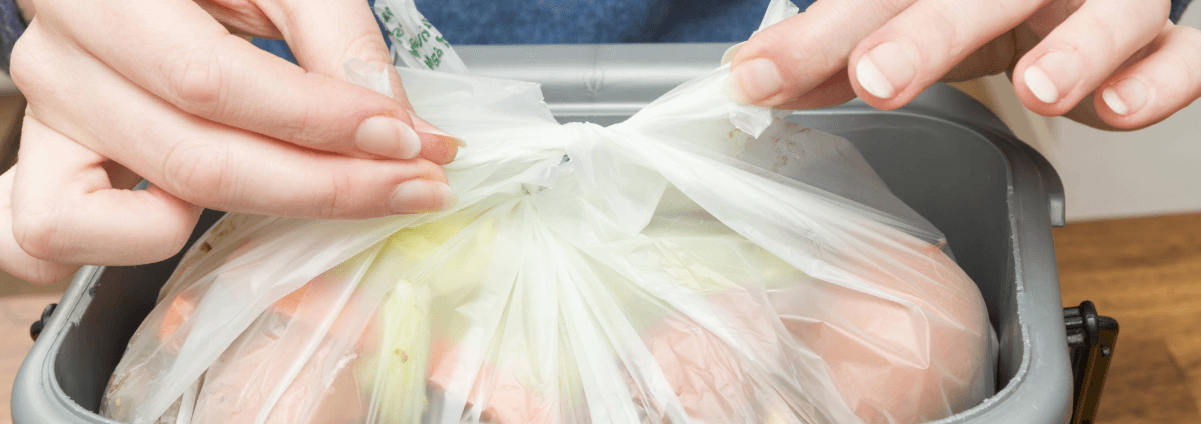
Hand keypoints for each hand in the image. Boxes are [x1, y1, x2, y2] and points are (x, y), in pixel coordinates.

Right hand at [1, 0, 460, 283]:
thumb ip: (336, 40)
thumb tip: (399, 131)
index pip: (213, 81)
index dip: (321, 123)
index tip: (409, 142)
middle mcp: (61, 59)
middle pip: (198, 160)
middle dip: (327, 187)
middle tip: (415, 185)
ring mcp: (50, 119)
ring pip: (153, 208)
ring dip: (274, 216)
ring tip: (349, 194)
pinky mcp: (51, 166)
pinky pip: (65, 236)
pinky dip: (142, 242)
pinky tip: (211, 211)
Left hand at [726, 0, 1200, 130]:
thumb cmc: (991, 1)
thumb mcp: (912, 10)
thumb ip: (839, 46)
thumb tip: (758, 79)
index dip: (823, 31)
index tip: (759, 78)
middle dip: (930, 31)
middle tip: (875, 76)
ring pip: (1112, 7)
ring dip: (1078, 46)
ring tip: (1040, 90)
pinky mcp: (1169, 38)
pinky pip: (1188, 51)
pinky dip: (1166, 75)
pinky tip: (1121, 107)